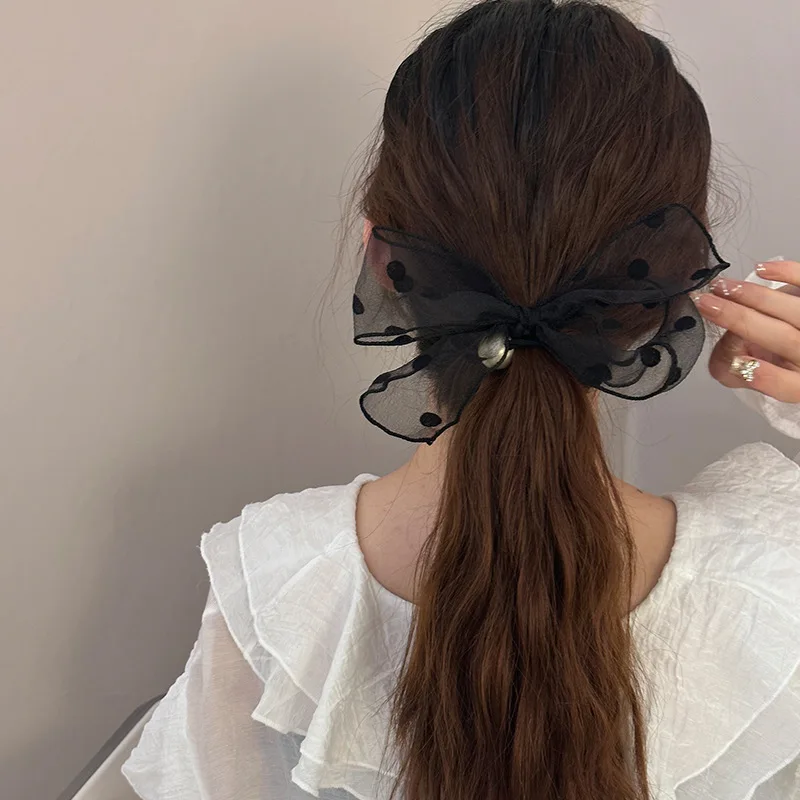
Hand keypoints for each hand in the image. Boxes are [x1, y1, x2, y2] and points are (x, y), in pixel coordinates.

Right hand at [692, 261, 799, 402]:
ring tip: (721, 287)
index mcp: (799, 384)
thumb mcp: (757, 378)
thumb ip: (737, 372)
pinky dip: (785, 272)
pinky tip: (761, 270)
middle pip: (782, 338)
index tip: (736, 362)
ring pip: (790, 310)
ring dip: (751, 295)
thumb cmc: (777, 361)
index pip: (783, 384)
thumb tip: (727, 353)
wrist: (797, 343)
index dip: (763, 375)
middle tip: (705, 303)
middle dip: (739, 319)